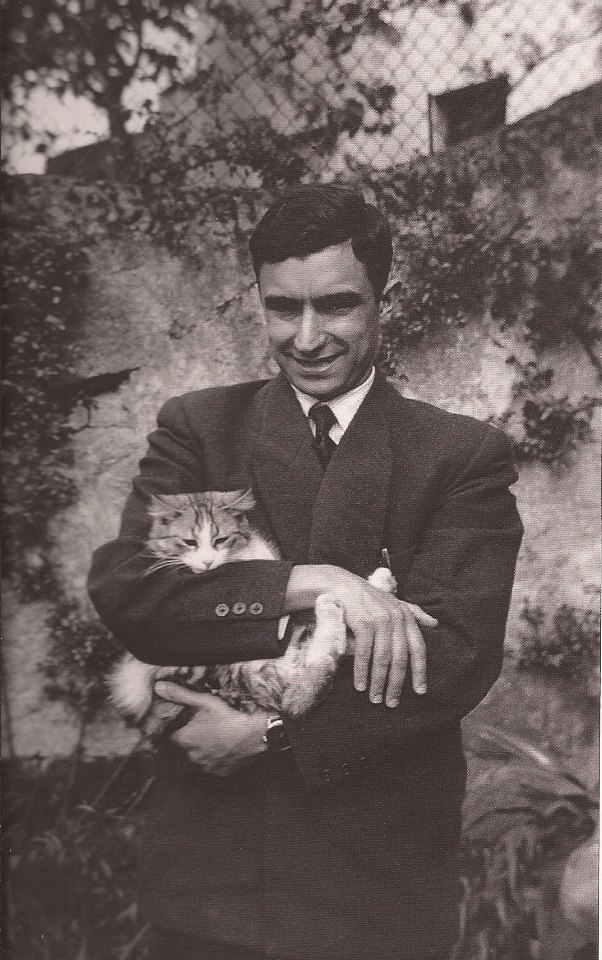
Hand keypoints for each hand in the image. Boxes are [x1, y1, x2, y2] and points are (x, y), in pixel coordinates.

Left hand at [154, 681, 267, 775]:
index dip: (179, 727)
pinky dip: (218, 758)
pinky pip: (215, 766)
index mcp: (184, 740)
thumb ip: (180, 694)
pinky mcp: (221, 773)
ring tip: (217, 736)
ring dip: (205, 749)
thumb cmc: (228, 717)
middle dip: (193, 738)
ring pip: (200, 757)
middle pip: (187, 746)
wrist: (255, 735)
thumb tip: (158, 687)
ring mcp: (207, 767)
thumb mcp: (204, 701)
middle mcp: (192, 757)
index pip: (172, 735)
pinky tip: (225, 747)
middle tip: (205, 726)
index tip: (187, 722)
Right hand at [285, 565, 437, 707]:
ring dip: (378, 682)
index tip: (420, 691)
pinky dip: (361, 672)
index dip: (420, 671)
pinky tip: (360, 685)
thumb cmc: (368, 597)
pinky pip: (364, 654)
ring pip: (382, 659)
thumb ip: (414, 613)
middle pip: (400, 658)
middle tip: (392, 702)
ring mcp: (380, 621)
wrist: (340, 585)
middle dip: (396, 684)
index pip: (418, 648)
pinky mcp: (363, 623)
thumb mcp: (394, 602)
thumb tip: (435, 623)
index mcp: (406, 617)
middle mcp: (396, 619)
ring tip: (375, 699)